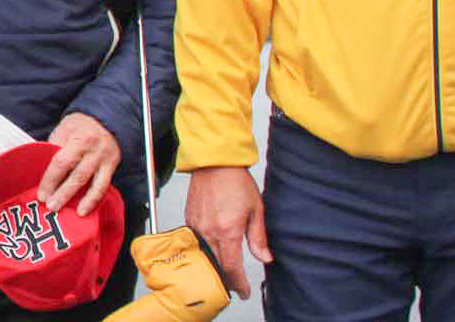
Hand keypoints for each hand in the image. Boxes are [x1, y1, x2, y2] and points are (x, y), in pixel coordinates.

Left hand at [37, 111, 120, 216]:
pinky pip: (103, 186)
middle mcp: (92, 149)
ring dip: (80, 200)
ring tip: (69, 213)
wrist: (106, 119)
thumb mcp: (64, 128)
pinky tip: (85, 210)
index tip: (42, 194)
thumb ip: (55, 146)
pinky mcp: (111, 166)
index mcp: (77, 138)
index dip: (50, 180)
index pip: (61, 162)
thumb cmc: (79, 125)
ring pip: (91, 183)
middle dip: (63, 193)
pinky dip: (94, 200)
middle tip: (51, 206)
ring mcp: (103, 159)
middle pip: (77, 175)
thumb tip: (41, 167)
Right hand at [184, 166, 269, 299]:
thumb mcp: (256, 210)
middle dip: (226, 280)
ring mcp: (197, 225)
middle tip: (236, 286)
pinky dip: (205, 252)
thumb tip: (265, 258)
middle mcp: (210, 230)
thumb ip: (258, 237)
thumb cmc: (235, 181)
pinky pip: (196, 243)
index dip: (239, 284)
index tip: (244, 292)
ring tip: (225, 273)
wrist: (214, 162)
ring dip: (214, 267)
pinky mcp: (189, 219)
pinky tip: (213, 252)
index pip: (232, 268)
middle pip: (215, 267)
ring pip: (204, 257)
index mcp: (228, 230)